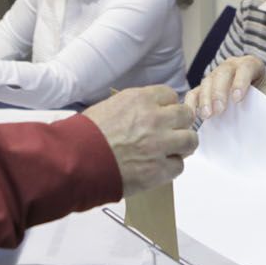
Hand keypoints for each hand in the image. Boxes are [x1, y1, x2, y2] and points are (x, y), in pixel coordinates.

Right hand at [83, 85, 198, 196]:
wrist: (75, 160)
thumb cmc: (85, 135)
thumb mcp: (109, 106)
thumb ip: (134, 107)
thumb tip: (146, 112)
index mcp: (141, 99)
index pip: (170, 95)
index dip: (167, 106)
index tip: (164, 114)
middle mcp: (155, 118)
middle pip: (186, 115)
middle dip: (180, 124)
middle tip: (172, 133)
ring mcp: (159, 144)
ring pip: (190, 140)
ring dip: (182, 145)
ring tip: (171, 151)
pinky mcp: (158, 169)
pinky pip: (179, 166)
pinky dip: (171, 167)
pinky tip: (158, 168)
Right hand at [185, 54, 265, 121]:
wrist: (260, 95)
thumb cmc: (265, 97)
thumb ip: (264, 104)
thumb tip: (258, 121)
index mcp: (251, 64)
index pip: (245, 68)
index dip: (240, 82)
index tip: (237, 100)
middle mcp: (232, 65)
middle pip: (222, 73)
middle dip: (219, 92)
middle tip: (219, 110)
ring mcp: (216, 74)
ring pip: (207, 82)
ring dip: (205, 99)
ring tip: (207, 116)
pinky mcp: (205, 87)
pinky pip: (195, 92)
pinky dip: (191, 103)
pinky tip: (192, 116)